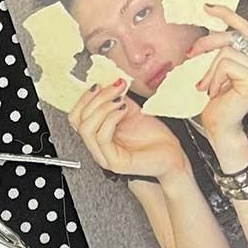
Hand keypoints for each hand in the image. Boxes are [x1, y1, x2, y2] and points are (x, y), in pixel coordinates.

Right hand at [68, 79, 190, 180]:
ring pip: (87, 128)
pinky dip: (111, 119)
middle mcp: (97, 147)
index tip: (99, 84)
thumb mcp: (132, 111)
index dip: (84, 98)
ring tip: (121, 100)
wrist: (172, 155)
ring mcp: (104, 156)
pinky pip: (102, 138)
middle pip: (79, 120)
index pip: (76, 116)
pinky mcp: (115, 163)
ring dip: (103, 108)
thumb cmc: (154, 138)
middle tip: (116, 88)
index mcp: (97, 135)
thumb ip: (117, 100)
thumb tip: (110, 83)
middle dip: (97, 98)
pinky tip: (124, 110)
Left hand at [187, 4, 247, 152]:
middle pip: (232, 36)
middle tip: (190, 57)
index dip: (226, 15)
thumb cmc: (211, 105)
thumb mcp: (209, 71)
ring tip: (205, 86)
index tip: (207, 7)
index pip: (242, 28)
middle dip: (206, 44)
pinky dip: (213, 76)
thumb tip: (201, 33)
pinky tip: (212, 91)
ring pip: (226, 51)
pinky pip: (227, 63)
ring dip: (208, 69)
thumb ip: (211, 53)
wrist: (217, 128)